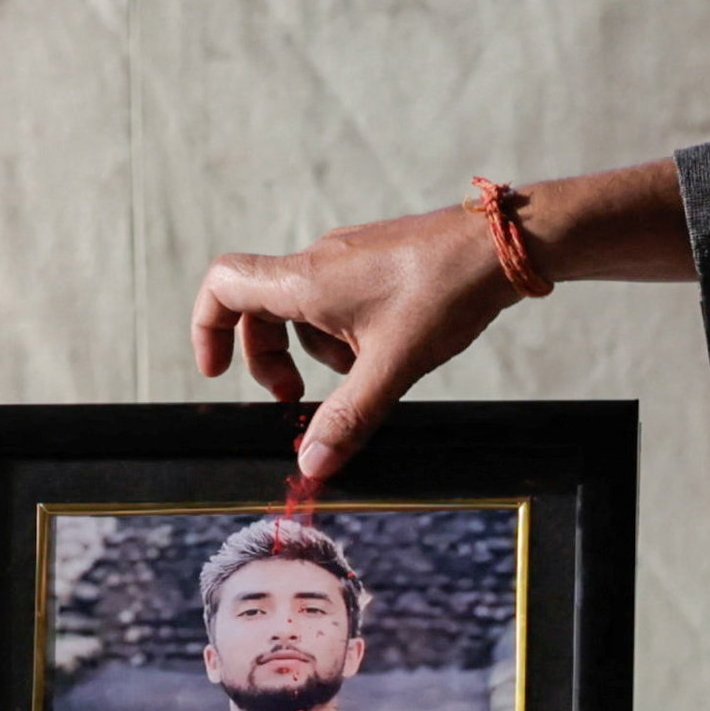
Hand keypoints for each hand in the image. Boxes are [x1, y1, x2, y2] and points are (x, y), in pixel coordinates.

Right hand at [191, 161, 691, 478]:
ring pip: (305, 309)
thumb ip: (348, 418)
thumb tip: (312, 464)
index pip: (223, 286)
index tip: (218, 371)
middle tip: (296, 399)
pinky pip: (339, 300)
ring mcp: (348, 258)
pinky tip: (388, 350)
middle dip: (269, 359)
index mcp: (305, 280)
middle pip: (260, 309)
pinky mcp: (376, 262)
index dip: (208, 328)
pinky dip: (346, 333)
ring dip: (317, 350)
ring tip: (362, 374)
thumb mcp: (392, 367)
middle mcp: (318, 262)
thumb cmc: (445, 292)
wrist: (501, 245)